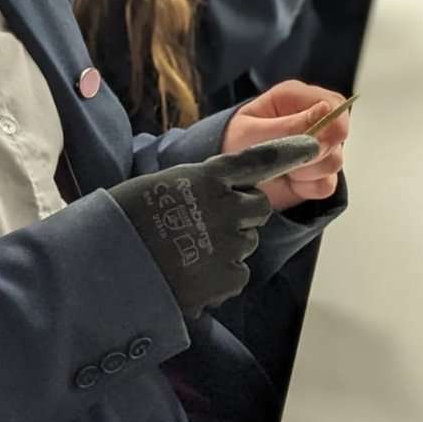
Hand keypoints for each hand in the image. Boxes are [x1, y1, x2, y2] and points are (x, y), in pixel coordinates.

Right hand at [108, 136, 319, 318]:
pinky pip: (238, 272)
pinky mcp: (229, 277)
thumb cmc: (126, 217)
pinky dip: (221, 274)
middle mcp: (228, 206)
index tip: (313, 144)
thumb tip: (213, 196)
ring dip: (228, 244)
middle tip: (205, 222)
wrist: (109, 264)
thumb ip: (196, 187)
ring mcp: (231, 243)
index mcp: (208, 176)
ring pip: (247, 241)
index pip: (257, 159)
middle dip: (241, 212)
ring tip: (188, 251)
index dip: (286, 151)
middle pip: (257, 206)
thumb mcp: (161, 185)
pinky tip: (191, 273)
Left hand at [224, 80, 350, 210]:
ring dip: (305, 172)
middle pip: (338, 135)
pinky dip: (306, 188)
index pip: (335, 105)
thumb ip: (290, 125)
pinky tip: (288, 180)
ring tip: (280, 167)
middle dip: (311, 153)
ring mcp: (319, 145)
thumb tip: (326, 109)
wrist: (225, 175)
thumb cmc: (234, 142)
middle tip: (282, 156)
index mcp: (296, 97)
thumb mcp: (253, 132)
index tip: (306, 143)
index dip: (327, 126)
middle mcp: (313, 117)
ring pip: (335, 162)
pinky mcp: (319, 172)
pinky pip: (328, 184)